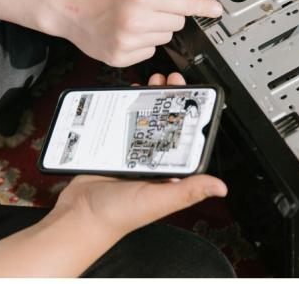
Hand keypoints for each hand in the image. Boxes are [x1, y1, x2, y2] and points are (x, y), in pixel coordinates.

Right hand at [0, 0, 222, 67]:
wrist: (68, 5)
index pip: (184, 4)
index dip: (203, 7)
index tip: (216, 11)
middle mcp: (135, 21)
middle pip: (178, 21)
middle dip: (170, 11)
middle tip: (149, 2)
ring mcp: (127, 42)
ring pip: (165, 37)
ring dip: (157, 26)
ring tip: (134, 15)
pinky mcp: (121, 58)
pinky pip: (150, 51)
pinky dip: (144, 41)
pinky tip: (127, 29)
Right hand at [0, 72, 225, 276]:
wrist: (79, 217)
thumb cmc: (119, 215)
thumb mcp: (159, 200)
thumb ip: (188, 191)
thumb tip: (219, 187)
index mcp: (167, 172)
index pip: (184, 138)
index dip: (188, 115)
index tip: (191, 95)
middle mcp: (151, 161)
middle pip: (164, 124)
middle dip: (170, 100)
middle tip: (171, 81)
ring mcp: (129, 153)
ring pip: (143, 120)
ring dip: (149, 100)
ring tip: (153, 82)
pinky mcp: (110, 148)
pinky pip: (120, 123)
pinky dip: (124, 108)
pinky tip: (128, 95)